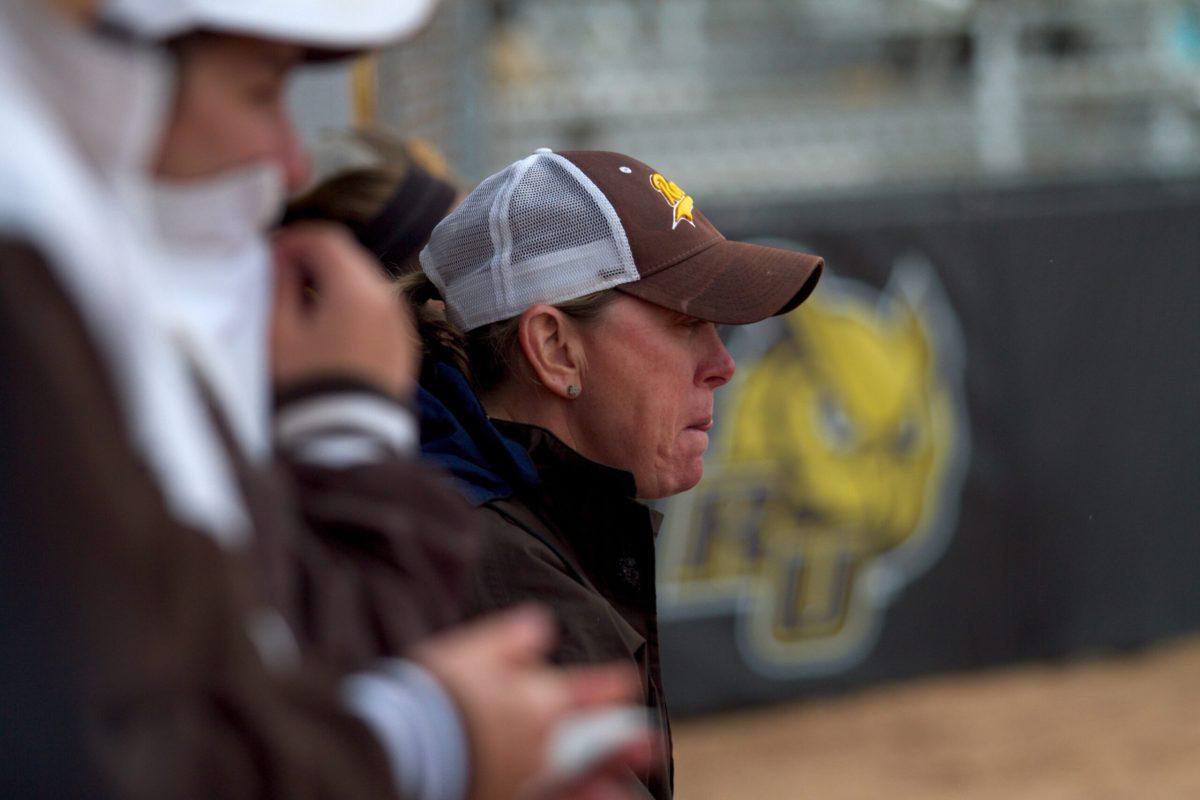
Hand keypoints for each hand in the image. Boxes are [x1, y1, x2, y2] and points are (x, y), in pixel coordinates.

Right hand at [270, 222, 417, 397]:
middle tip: (282, 276)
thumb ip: (279, 285)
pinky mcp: (404, 347)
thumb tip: (282, 258)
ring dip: (334, 283)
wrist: (346, 443)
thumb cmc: (307, 388)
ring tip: (302, 304)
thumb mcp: (280, 333)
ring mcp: (401, 325)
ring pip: (366, 284)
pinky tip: (328, 328)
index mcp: (358, 291)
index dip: (295, 239)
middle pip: (351, 259)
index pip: (328, 240)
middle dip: (314, 260)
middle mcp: (389, 301)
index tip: (271, 255)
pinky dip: (354, 307)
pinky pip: (378, 311)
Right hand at [413, 606, 654, 799]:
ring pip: (576, 782)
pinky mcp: (507, 795)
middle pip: (593, 743)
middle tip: (653, 746)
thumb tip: (541, 623)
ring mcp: (526, 776)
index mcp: (538, 699)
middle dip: (625, 744)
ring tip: (627, 792)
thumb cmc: (439, 689)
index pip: (587, 688)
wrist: (406, 739)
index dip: (610, 685)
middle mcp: (541, 742)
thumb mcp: (476, 648)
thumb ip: (515, 637)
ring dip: (605, 784)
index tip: (628, 682)